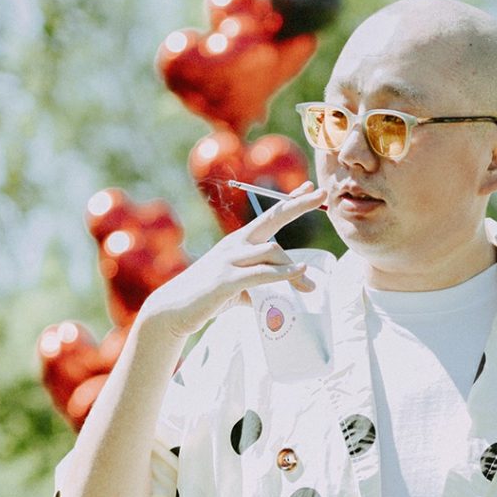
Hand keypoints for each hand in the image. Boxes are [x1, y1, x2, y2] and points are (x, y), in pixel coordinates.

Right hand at [138, 182, 327, 345]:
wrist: (173, 310)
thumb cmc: (206, 297)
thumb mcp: (236, 287)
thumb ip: (256, 286)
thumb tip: (278, 299)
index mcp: (238, 242)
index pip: (269, 215)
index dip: (290, 200)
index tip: (310, 186)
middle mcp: (235, 244)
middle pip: (272, 218)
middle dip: (298, 204)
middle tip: (323, 194)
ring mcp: (230, 260)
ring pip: (271, 251)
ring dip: (295, 268)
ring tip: (311, 287)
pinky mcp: (226, 280)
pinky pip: (261, 273)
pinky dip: (284, 273)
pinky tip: (300, 271)